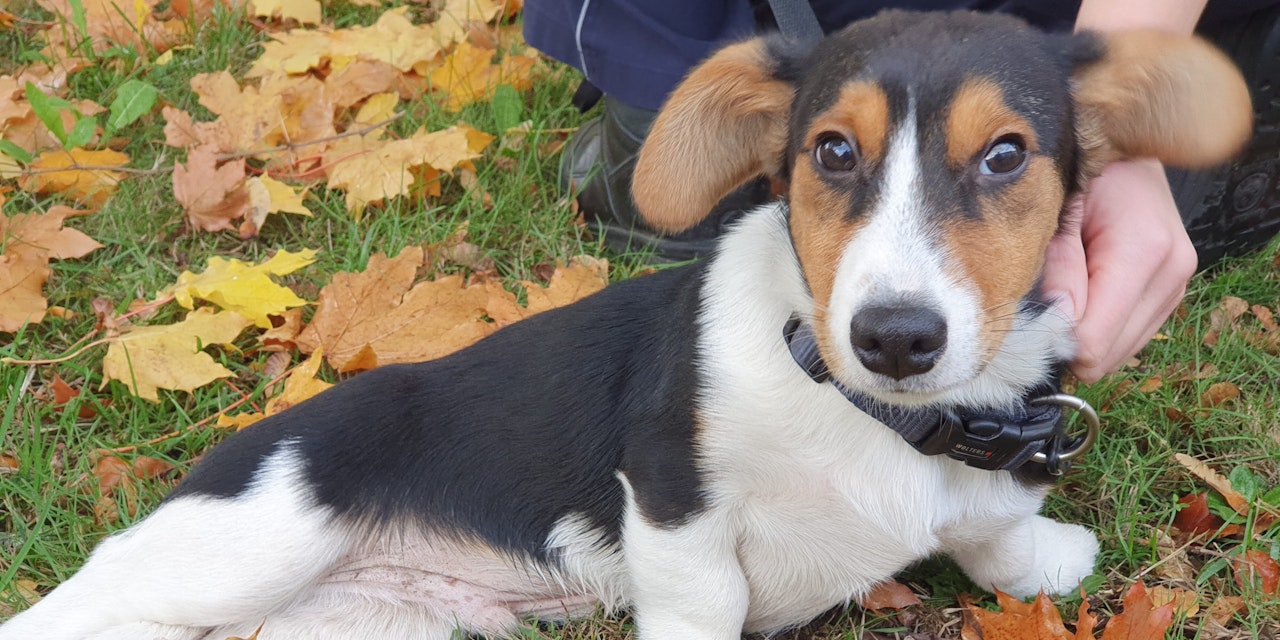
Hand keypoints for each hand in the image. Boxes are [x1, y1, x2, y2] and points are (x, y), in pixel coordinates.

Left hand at [1042, 159, 1197, 382]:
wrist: (1125, 159)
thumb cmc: (1084, 177)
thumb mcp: (1059, 212)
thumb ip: (1058, 268)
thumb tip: (1057, 324)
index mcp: (1144, 251)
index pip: (1095, 338)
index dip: (1055, 340)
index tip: (1030, 319)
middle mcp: (1172, 273)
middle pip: (1108, 354)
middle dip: (1069, 340)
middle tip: (1044, 302)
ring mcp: (1178, 286)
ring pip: (1119, 353)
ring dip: (1086, 335)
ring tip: (1069, 290)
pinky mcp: (1173, 294)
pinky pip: (1129, 339)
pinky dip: (1102, 329)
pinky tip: (1088, 295)